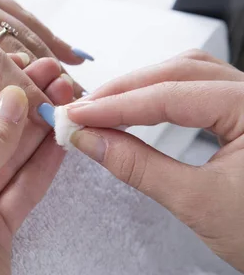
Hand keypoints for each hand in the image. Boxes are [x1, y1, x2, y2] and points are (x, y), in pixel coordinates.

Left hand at [0, 0, 88, 123]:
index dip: (21, 92)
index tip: (47, 118)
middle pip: (16, 46)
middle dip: (47, 82)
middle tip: (76, 114)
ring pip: (24, 27)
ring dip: (54, 59)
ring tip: (81, 91)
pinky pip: (17, 11)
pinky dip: (45, 32)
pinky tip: (68, 51)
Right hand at [66, 50, 243, 270]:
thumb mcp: (197, 202)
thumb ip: (137, 166)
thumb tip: (88, 140)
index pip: (170, 95)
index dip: (116, 106)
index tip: (77, 116)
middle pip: (177, 72)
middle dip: (124, 91)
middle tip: (82, 111)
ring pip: (187, 73)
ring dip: (141, 87)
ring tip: (104, 107)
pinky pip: (198, 87)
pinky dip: (161, 93)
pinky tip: (138, 105)